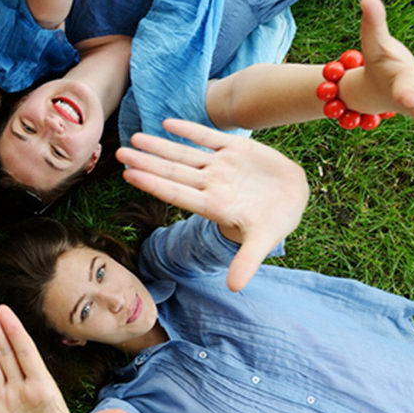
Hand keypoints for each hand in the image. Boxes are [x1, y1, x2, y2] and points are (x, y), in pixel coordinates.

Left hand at [117, 119, 308, 291]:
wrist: (294, 196)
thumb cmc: (275, 221)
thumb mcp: (262, 242)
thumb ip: (246, 261)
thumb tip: (235, 289)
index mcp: (214, 205)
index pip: (176, 194)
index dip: (153, 184)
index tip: (128, 175)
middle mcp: (213, 184)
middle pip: (173, 172)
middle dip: (146, 162)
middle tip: (119, 153)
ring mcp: (222, 165)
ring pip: (185, 153)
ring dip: (160, 145)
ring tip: (135, 137)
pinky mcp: (236, 148)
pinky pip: (209, 137)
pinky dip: (189, 130)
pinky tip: (167, 123)